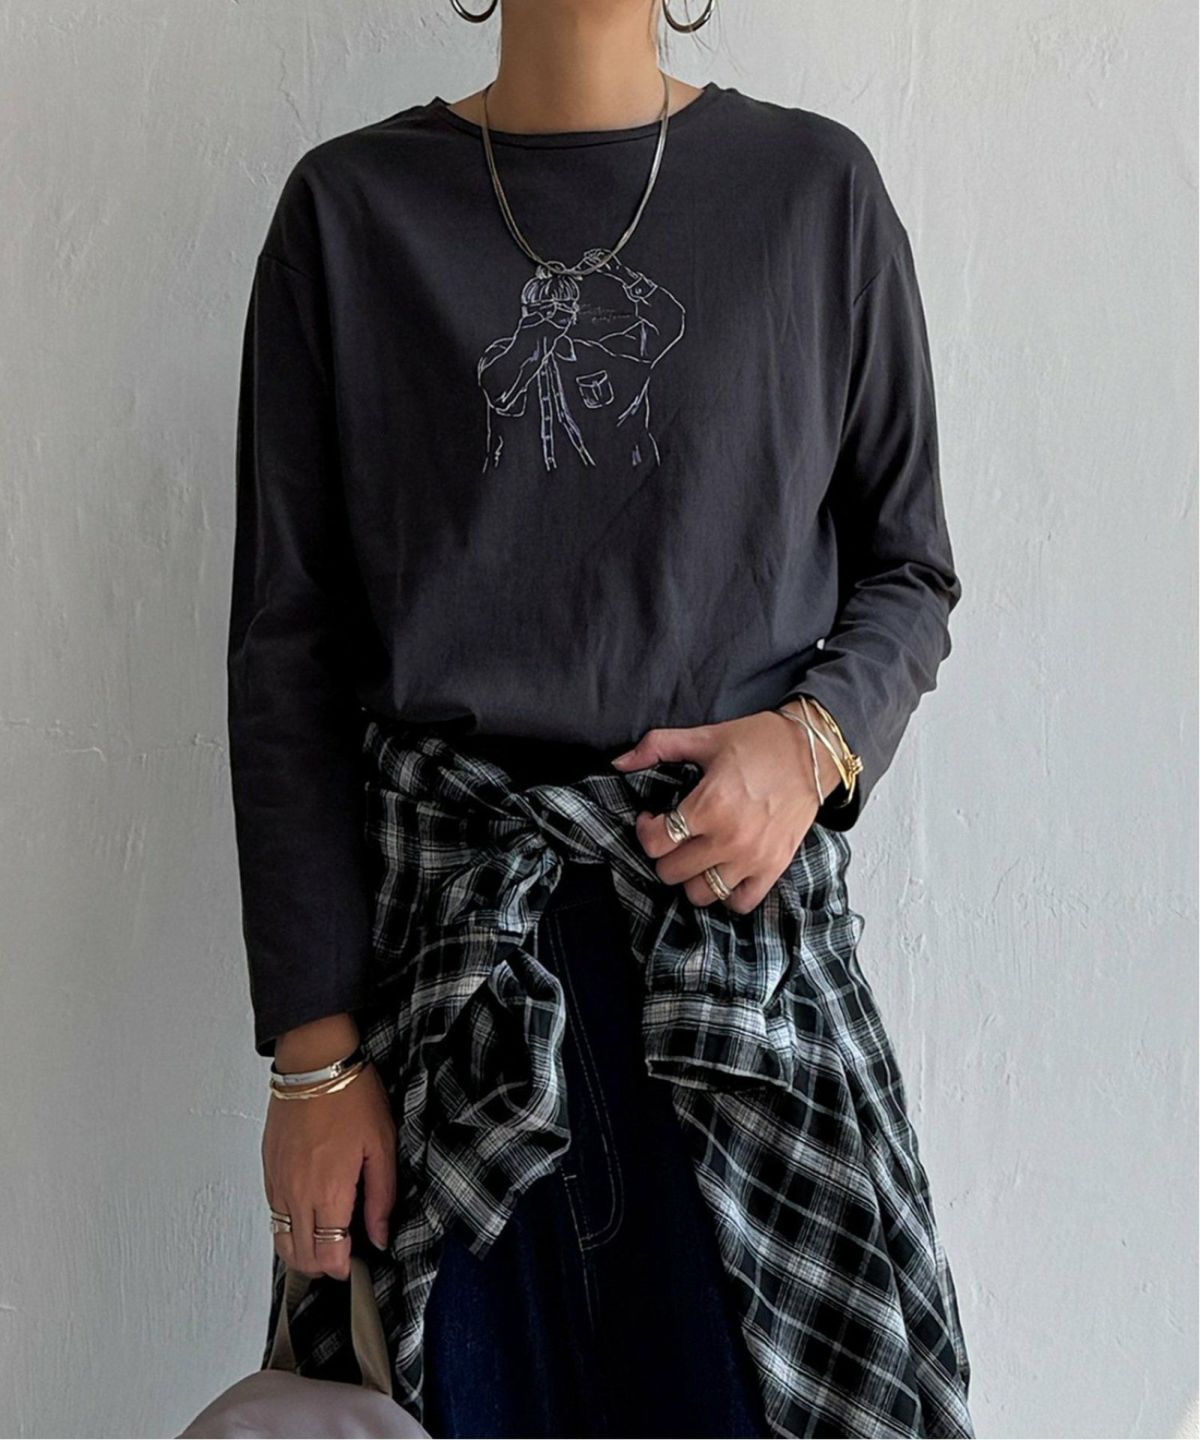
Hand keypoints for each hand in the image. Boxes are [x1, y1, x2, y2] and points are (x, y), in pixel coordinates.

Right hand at [263, 1015, 396, 1279]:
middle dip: (324, 1265)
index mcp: (330, 1191)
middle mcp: (298, 1195)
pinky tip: (308, 1215)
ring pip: (282, 1241)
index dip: (343, 1268)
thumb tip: (379, 1237)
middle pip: (302, 1257)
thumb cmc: (352, 1098)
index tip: (356, 1261)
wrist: (314, 1064)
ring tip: (326, 1239)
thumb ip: (381, 1197)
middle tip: (344, 1252)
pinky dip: (288, 1227)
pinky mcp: (268, 1171)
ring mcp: (278, 1184)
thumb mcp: (382, 1145)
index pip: (328, 1255)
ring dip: (302, 1251)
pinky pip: (273, 1215)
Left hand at [611, 709, 842, 912]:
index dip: (646, 830)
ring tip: (697, 854)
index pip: (655, 843)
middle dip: (665, 854)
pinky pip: (739, 902)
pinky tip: (723, 870)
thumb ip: (657, 747)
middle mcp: (730, 838)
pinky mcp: (774, 868)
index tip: (653, 818)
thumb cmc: (759, 742)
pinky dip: (727, 893)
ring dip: (692, 876)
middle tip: (675, 835)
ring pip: (700, 894)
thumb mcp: (704, 737)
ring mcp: (753, 858)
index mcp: (710, 805)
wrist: (813, 751)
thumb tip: (618, 763)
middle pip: (671, 873)